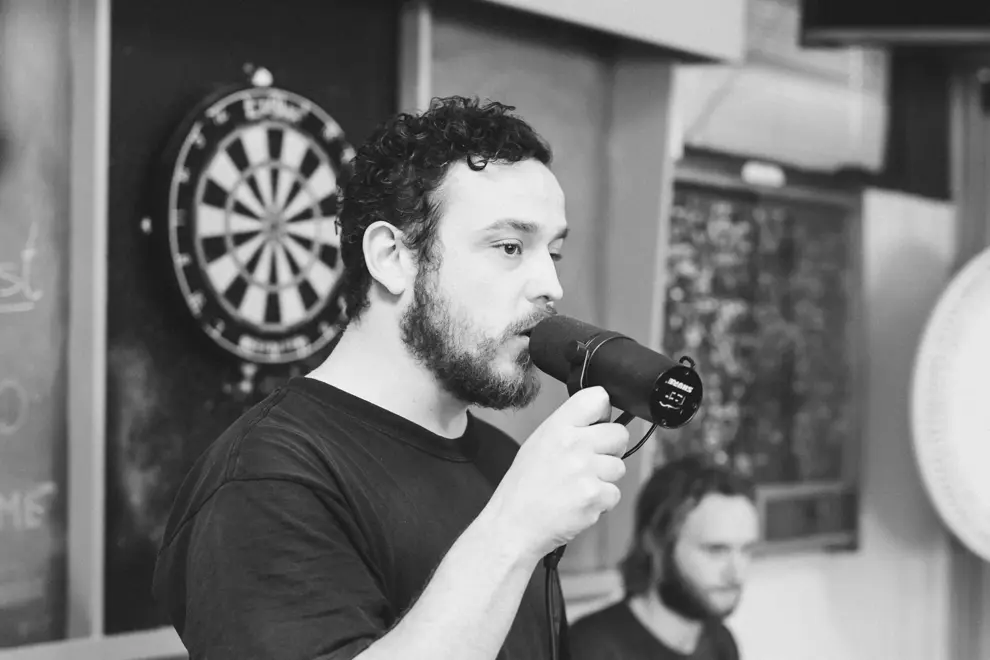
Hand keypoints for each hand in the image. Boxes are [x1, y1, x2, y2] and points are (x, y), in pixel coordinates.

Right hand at [486, 386, 629, 560]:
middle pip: (620, 434)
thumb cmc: (523, 488)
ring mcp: (585, 470)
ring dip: (604, 479)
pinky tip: (579, 503)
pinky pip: (614, 493)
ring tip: (578, 487)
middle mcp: (574, 444)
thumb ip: (568, 428)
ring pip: (619, 467)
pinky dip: (601, 502)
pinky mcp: (594, 496)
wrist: (513, 525)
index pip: (598, 398)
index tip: (597, 425)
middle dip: (611, 450)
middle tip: (589, 463)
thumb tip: (600, 421)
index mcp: (558, 427)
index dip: (603, 413)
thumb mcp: (538, 444)